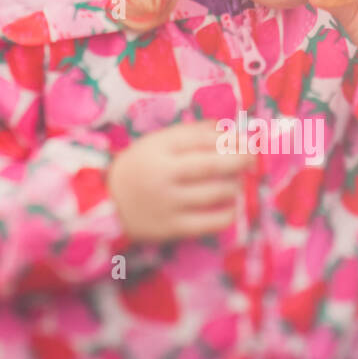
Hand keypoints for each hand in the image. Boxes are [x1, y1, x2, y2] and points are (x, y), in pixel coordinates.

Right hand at [107, 120, 255, 241]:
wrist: (105, 204)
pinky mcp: (172, 228)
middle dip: (241, 160)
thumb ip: (190, 134)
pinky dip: (228, 212)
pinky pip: (212, 222)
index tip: (247, 141)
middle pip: (213, 165)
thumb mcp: (156, 143)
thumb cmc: (139, 168)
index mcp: (158, 148)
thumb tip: (228, 131)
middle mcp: (163, 174)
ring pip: (216, 193)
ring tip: (235, 183)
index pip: (203, 139)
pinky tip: (229, 206)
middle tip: (253, 159)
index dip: (231, 139)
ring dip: (235, 185)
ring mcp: (168, 203)